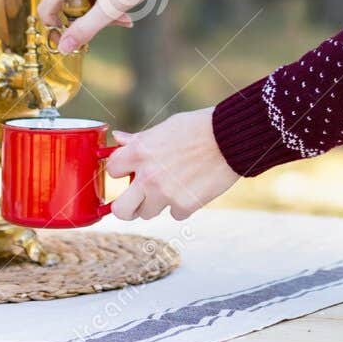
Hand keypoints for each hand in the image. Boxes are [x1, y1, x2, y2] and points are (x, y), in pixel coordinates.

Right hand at [35, 0, 176, 52]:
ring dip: (100, 12)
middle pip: (67, 5)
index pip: (46, 9)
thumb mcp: (112, 7)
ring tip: (126, 16)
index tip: (75, 41)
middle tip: (117, 23)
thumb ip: (86, 28)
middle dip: (88, 20)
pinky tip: (124, 3)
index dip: (55, 29)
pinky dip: (105, 0)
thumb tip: (63, 48)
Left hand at [102, 107, 239, 219]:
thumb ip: (140, 140)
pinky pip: (175, 214)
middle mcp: (148, 176)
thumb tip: (117, 139)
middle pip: (120, 210)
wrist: (231, 138)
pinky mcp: (185, 205)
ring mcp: (166, 194)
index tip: (128, 172)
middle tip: (136, 201)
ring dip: (157, 204)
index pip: (111, 171)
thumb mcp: (165, 128)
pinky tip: (192, 188)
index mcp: (139, 152)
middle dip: (127, 206)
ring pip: (148, 213)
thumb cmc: (198, 127)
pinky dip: (182, 205)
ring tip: (172, 187)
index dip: (120, 171)